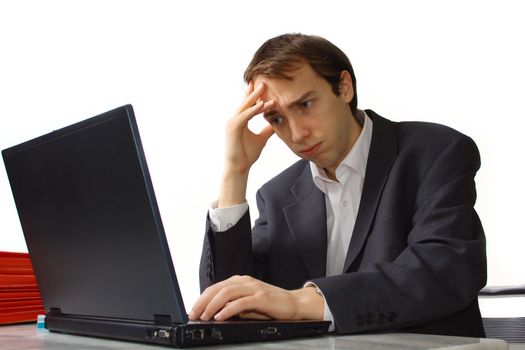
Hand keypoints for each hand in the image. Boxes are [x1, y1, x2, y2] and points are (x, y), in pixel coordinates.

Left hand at [188, 275, 323, 321]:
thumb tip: (216, 312)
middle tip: (194, 314)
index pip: (216, 287)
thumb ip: (233, 305)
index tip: (193, 310)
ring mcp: (253, 288)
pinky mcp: (261, 297)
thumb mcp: (248, 305)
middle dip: (203, 302)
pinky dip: (228, 309)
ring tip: (205, 316)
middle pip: (218, 288)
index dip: (202, 298)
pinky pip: (240, 302)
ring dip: (212, 305)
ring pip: (227, 293)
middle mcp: (245, 281)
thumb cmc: (271, 305)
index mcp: (240, 281)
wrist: (294, 303)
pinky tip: (220, 316)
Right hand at [218, 83, 275, 206]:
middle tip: (263, 80)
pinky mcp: (232, 128)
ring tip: (264, 87)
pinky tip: (262, 104)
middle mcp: (234, 120)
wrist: (239, 168)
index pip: (248, 105)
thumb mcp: (261, 139)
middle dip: (254, 91)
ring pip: (245, 107)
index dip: (255, 96)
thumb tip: (276, 124)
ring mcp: (232, 123)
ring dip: (255, 97)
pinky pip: (245, 116)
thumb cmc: (247, 155)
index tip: (263, 86)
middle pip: (246, 103)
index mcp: (239, 121)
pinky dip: (253, 110)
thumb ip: (267, 130)